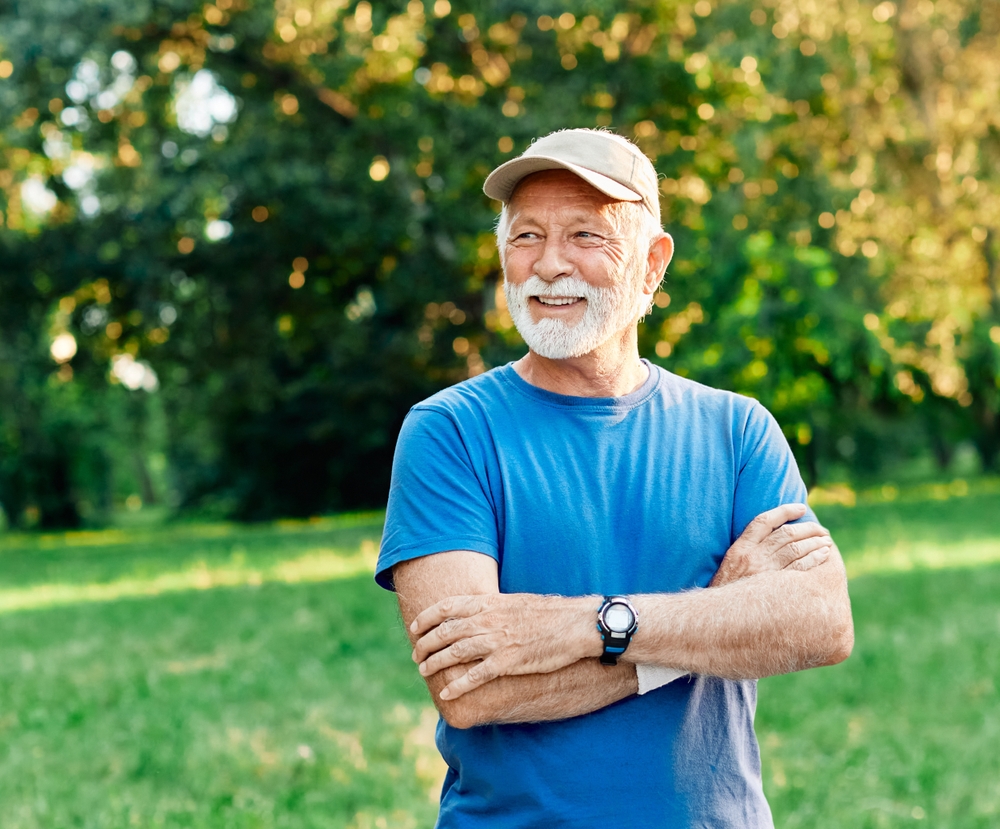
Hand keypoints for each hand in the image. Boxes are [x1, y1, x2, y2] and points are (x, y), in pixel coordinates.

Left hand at [409, 592, 596, 701]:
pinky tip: (447, 692)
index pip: (447, 607)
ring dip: (435, 663)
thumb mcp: (516, 602)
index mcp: (490, 602)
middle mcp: (488, 620)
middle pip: (445, 631)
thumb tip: (479, 612)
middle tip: (417, 654)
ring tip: (424, 670)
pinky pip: (475, 676)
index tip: (415, 628)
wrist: (577, 624)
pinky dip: (458, 685)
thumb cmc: (551, 613)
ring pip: (454, 653)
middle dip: (425, 643)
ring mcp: (497, 641)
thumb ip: (494, 607)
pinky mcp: (508, 661)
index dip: (426, 618)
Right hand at [711, 503, 830, 586]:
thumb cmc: (728, 591)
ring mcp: (764, 572)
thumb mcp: (731, 566)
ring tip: (826, 541)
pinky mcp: (776, 588)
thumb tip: (775, 538)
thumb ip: (748, 550)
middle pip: (786, 534)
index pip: (764, 521)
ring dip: (815, 543)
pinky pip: (800, 569)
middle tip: (821, 530)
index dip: (784, 511)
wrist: (720, 618)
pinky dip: (814, 559)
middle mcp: (753, 557)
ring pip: (795, 549)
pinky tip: (824, 555)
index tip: (801, 508)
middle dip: (808, 529)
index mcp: (740, 548)